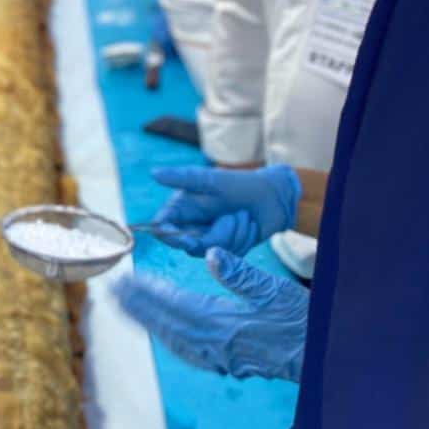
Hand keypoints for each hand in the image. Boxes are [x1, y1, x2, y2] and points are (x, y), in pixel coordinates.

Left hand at [113, 249, 307, 381]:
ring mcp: (220, 358)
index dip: (148, 293)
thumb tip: (210, 254)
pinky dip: (168, 338)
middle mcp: (215, 345)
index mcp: (224, 324)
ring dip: (148, 323)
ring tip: (128, 308)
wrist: (321, 359)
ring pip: (173, 339)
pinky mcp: (227, 365)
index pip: (174, 305)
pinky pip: (187, 351)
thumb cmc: (302, 320)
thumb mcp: (276, 290)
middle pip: (165, 324)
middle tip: (112, 292)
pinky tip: (162, 331)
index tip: (126, 280)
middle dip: (137, 307)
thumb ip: (240, 273)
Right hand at [150, 164, 300, 256]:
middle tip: (234, 216)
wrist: (274, 197)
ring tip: (244, 216)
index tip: (188, 240)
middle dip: (217, 234)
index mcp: (181, 208)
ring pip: (212, 251)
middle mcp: (191, 225)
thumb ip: (182, 178)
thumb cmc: (241, 184)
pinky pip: (229, 255)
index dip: (170, 236)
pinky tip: (249, 226)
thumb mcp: (212, 180)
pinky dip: (243, 240)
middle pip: (190, 245)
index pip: (162, 228)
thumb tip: (153, 173)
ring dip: (234, 234)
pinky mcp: (226, 250)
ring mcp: (208, 239)